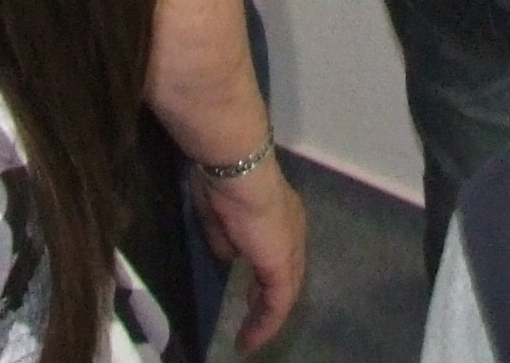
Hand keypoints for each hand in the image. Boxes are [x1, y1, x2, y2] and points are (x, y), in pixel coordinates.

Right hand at [193, 153, 307, 350]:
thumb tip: (229, 257)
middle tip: (254, 317)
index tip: (249, 290)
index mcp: (278, 214)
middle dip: (268, 299)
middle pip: (286, 273)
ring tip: (250, 339)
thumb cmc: (224, 182)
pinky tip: (250, 340)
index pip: (277, 250)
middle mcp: (292, 230)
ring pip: (284, 291)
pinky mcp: (282, 265)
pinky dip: (266, 324)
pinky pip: (278, 303)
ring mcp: (290, 247)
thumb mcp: (217, 215)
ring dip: (266, 318)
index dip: (264, 272)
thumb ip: (225, 239)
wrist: (238, 168)